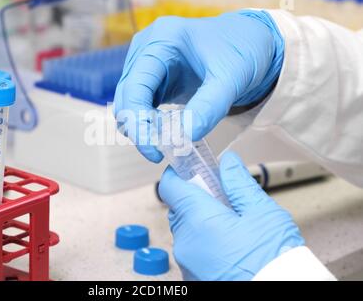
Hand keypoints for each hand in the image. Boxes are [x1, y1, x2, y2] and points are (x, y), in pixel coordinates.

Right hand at [113, 10, 283, 162]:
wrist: (255, 41)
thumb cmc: (244, 49)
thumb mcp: (232, 77)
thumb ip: (209, 107)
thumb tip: (184, 138)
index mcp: (162, 39)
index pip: (134, 86)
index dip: (138, 122)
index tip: (154, 151)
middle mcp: (147, 48)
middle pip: (127, 96)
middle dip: (139, 128)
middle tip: (160, 154)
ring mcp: (148, 62)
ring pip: (130, 103)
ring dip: (143, 127)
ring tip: (168, 143)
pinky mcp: (155, 77)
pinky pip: (142, 104)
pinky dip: (150, 122)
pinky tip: (168, 133)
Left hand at [158, 151, 303, 280]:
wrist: (279, 293)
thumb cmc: (274, 261)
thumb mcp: (264, 213)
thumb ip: (239, 184)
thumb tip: (227, 163)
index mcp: (198, 219)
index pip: (170, 186)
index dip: (179, 174)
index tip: (192, 170)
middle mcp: (185, 242)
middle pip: (179, 208)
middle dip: (197, 200)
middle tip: (224, 200)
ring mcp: (186, 263)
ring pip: (186, 231)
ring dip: (202, 224)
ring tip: (232, 227)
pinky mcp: (191, 277)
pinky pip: (192, 252)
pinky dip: (204, 245)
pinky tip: (229, 247)